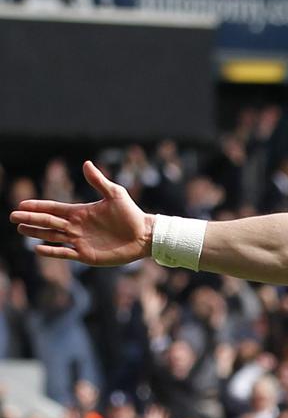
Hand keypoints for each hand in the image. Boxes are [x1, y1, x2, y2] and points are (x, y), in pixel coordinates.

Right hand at [10, 161, 152, 265]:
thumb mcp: (115, 194)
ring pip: (52, 237)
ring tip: (20, 229)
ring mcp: (80, 241)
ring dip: (36, 233)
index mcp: (80, 212)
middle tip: (13, 217)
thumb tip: (86, 163)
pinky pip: (65, 253)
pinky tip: (37, 248)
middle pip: (48, 222)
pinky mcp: (86, 255)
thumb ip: (98, 181)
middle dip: (30, 219)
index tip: (21, 204)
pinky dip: (52, 251)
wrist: (145, 235)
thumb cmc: (131, 214)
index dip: (38, 206)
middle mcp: (76, 226)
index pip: (53, 208)